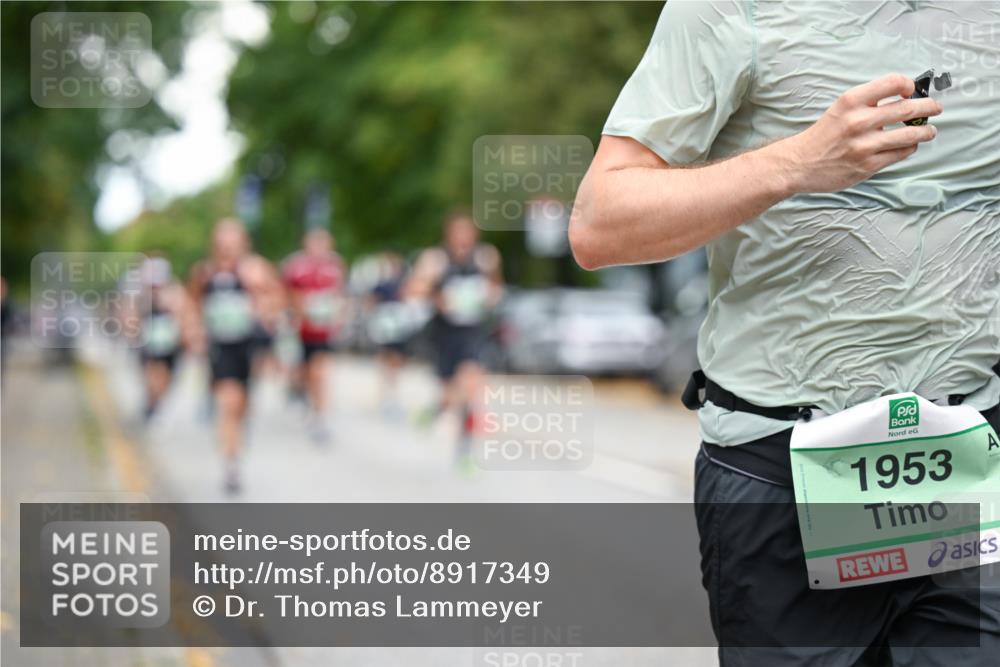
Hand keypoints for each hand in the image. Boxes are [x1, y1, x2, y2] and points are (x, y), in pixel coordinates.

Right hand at [784, 73, 941, 193]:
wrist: (798, 164)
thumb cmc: (822, 135)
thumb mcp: (841, 109)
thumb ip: (868, 102)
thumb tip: (904, 97)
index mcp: (851, 101)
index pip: (893, 83)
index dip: (909, 84)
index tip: (913, 89)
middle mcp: (858, 121)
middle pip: (908, 108)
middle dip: (928, 106)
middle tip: (935, 108)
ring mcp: (864, 145)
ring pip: (909, 135)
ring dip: (926, 132)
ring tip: (930, 131)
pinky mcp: (867, 165)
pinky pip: (900, 154)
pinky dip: (909, 148)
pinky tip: (908, 146)